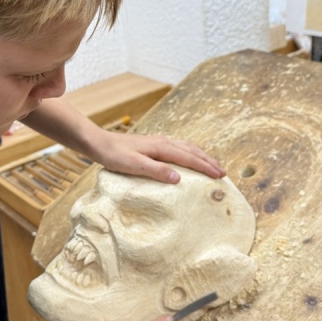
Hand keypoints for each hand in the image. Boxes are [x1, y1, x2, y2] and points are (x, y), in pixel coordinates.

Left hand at [88, 130, 224, 183]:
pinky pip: (179, 148)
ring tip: (212, 165)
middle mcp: (163, 142)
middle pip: (192, 151)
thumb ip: (156, 171)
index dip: (206, 167)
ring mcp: (159, 142)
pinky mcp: (153, 145)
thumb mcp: (133, 165)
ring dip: (201, 156)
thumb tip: (179, 178)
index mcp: (161, 147)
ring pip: (187, 148)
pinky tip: (189, 158)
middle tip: (223, 173)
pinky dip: (190, 153)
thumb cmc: (113, 155)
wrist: (98, 142)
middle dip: (209, 161)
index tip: (220, 176)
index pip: (189, 158)